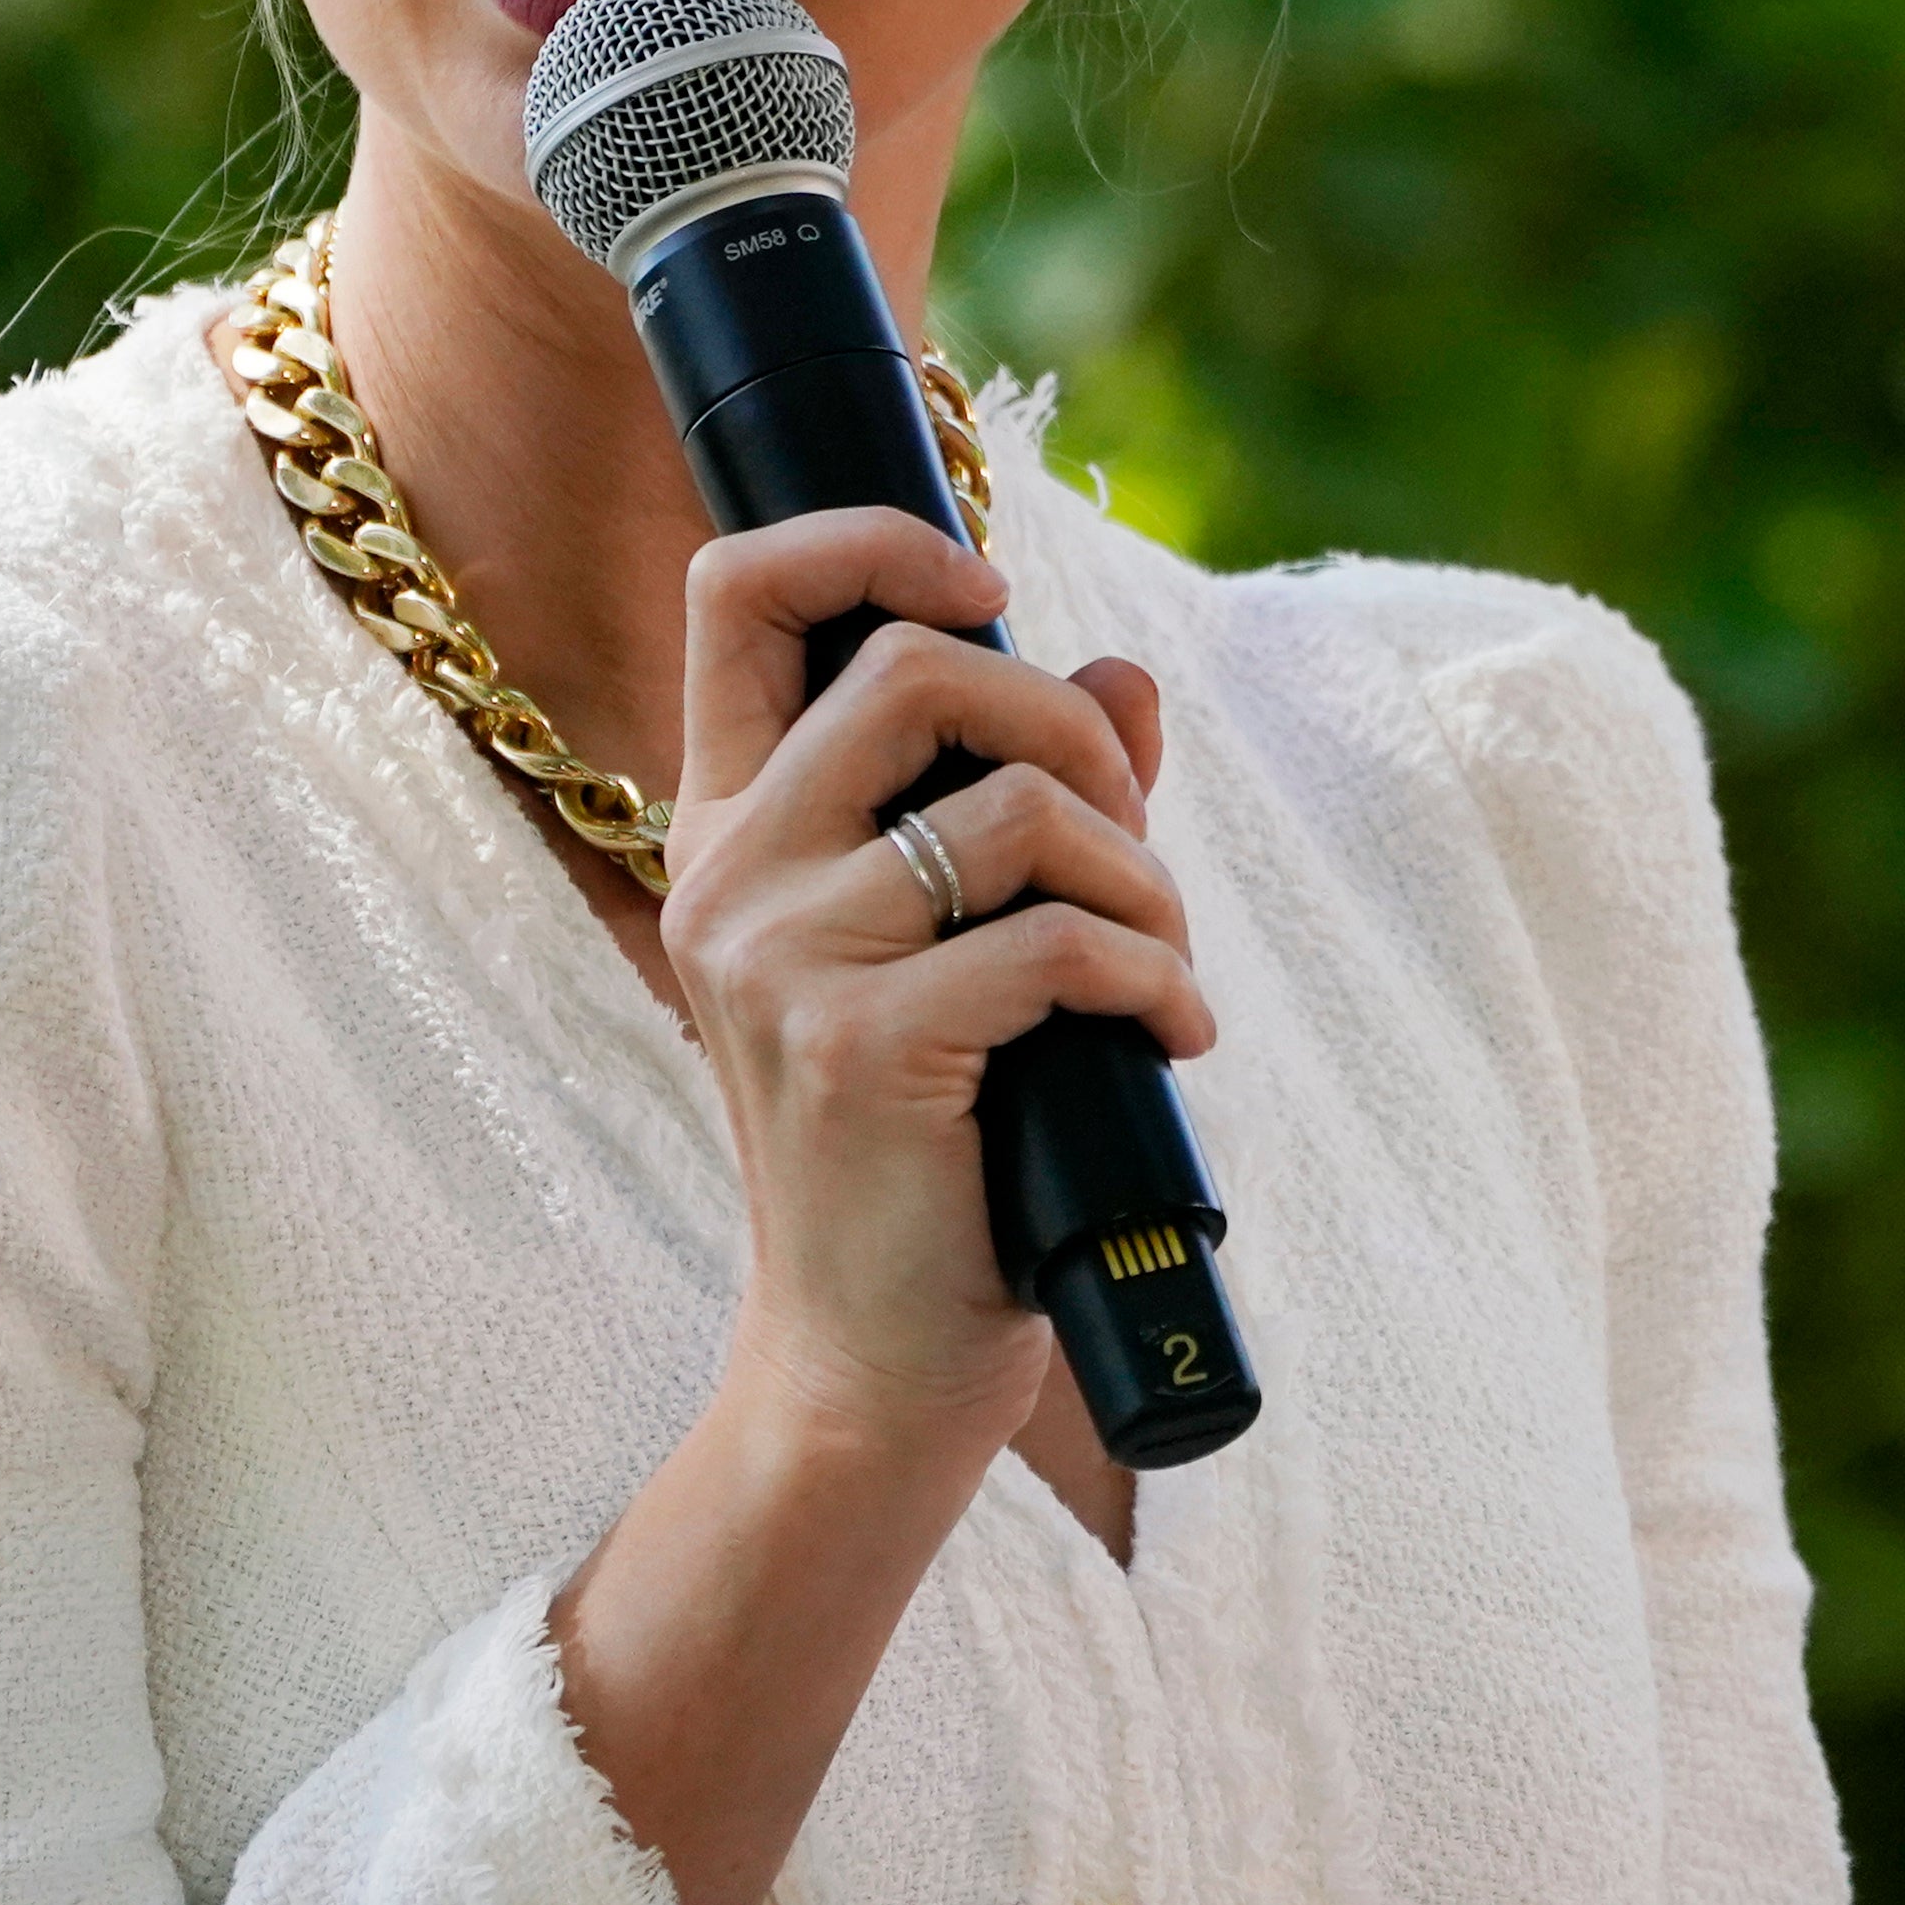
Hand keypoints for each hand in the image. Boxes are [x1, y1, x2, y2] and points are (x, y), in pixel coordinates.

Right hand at [659, 506, 1210, 1459]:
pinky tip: (1176, 1034)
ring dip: (1138, 874)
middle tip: (1130, 841)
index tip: (985, 593)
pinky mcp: (860, 1049)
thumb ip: (1033, 801)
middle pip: (916, 668)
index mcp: (731, 828)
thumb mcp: (960, 952)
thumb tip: (1124, 674)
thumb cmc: (928, 1149)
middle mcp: (729, 874)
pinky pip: (1059, 940)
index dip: (870, 542)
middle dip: (1075, 731)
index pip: (737, 593)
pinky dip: (1156, 974)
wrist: (866, 1362)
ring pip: (1013, 806)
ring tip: (1167, 959)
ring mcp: (781, 960)